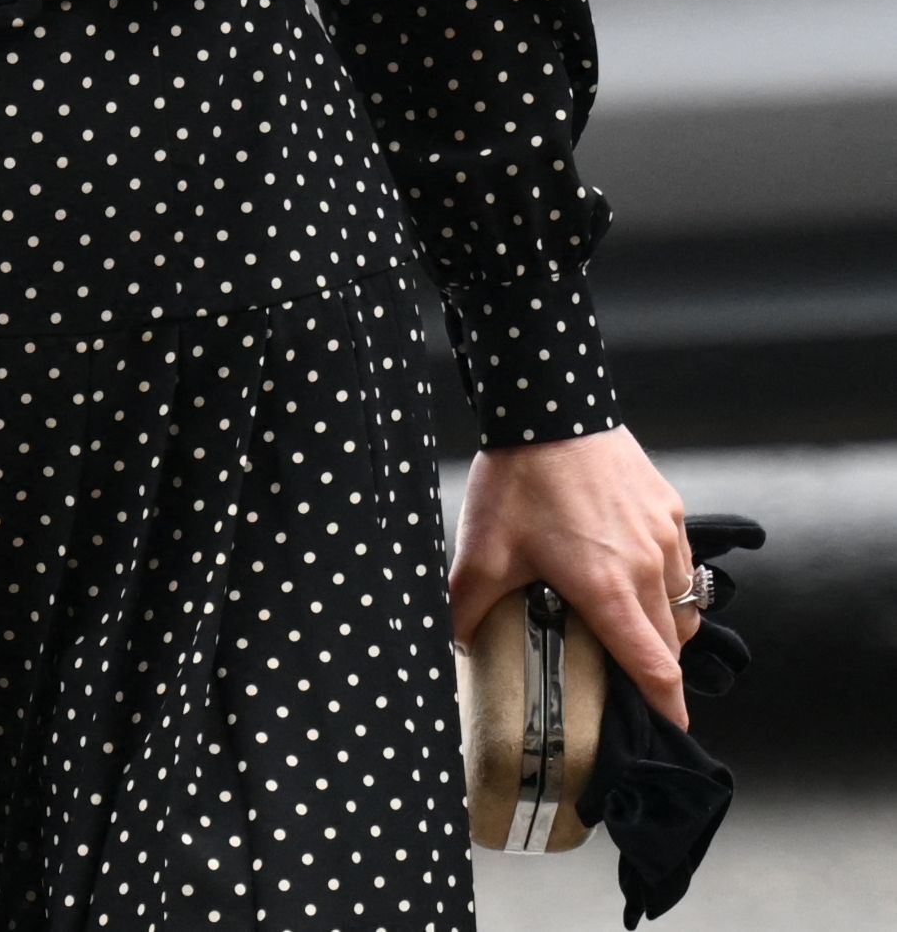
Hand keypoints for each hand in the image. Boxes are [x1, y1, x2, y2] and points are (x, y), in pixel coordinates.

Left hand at [456, 429, 696, 727]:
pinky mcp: (670, 511)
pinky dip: (666, 585)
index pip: (653, 666)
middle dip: (656, 670)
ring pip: (681, 606)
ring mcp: (666, 538)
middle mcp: (649, 569)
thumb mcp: (482, 552)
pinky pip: (682, 566)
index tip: (673, 731)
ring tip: (625, 630)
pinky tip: (630, 578)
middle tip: (628, 681)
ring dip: (661, 627)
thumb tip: (457, 645)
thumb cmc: (519, 481)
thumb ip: (468, 607)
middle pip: (670, 643)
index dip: (667, 706)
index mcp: (608, 589)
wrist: (551, 407)